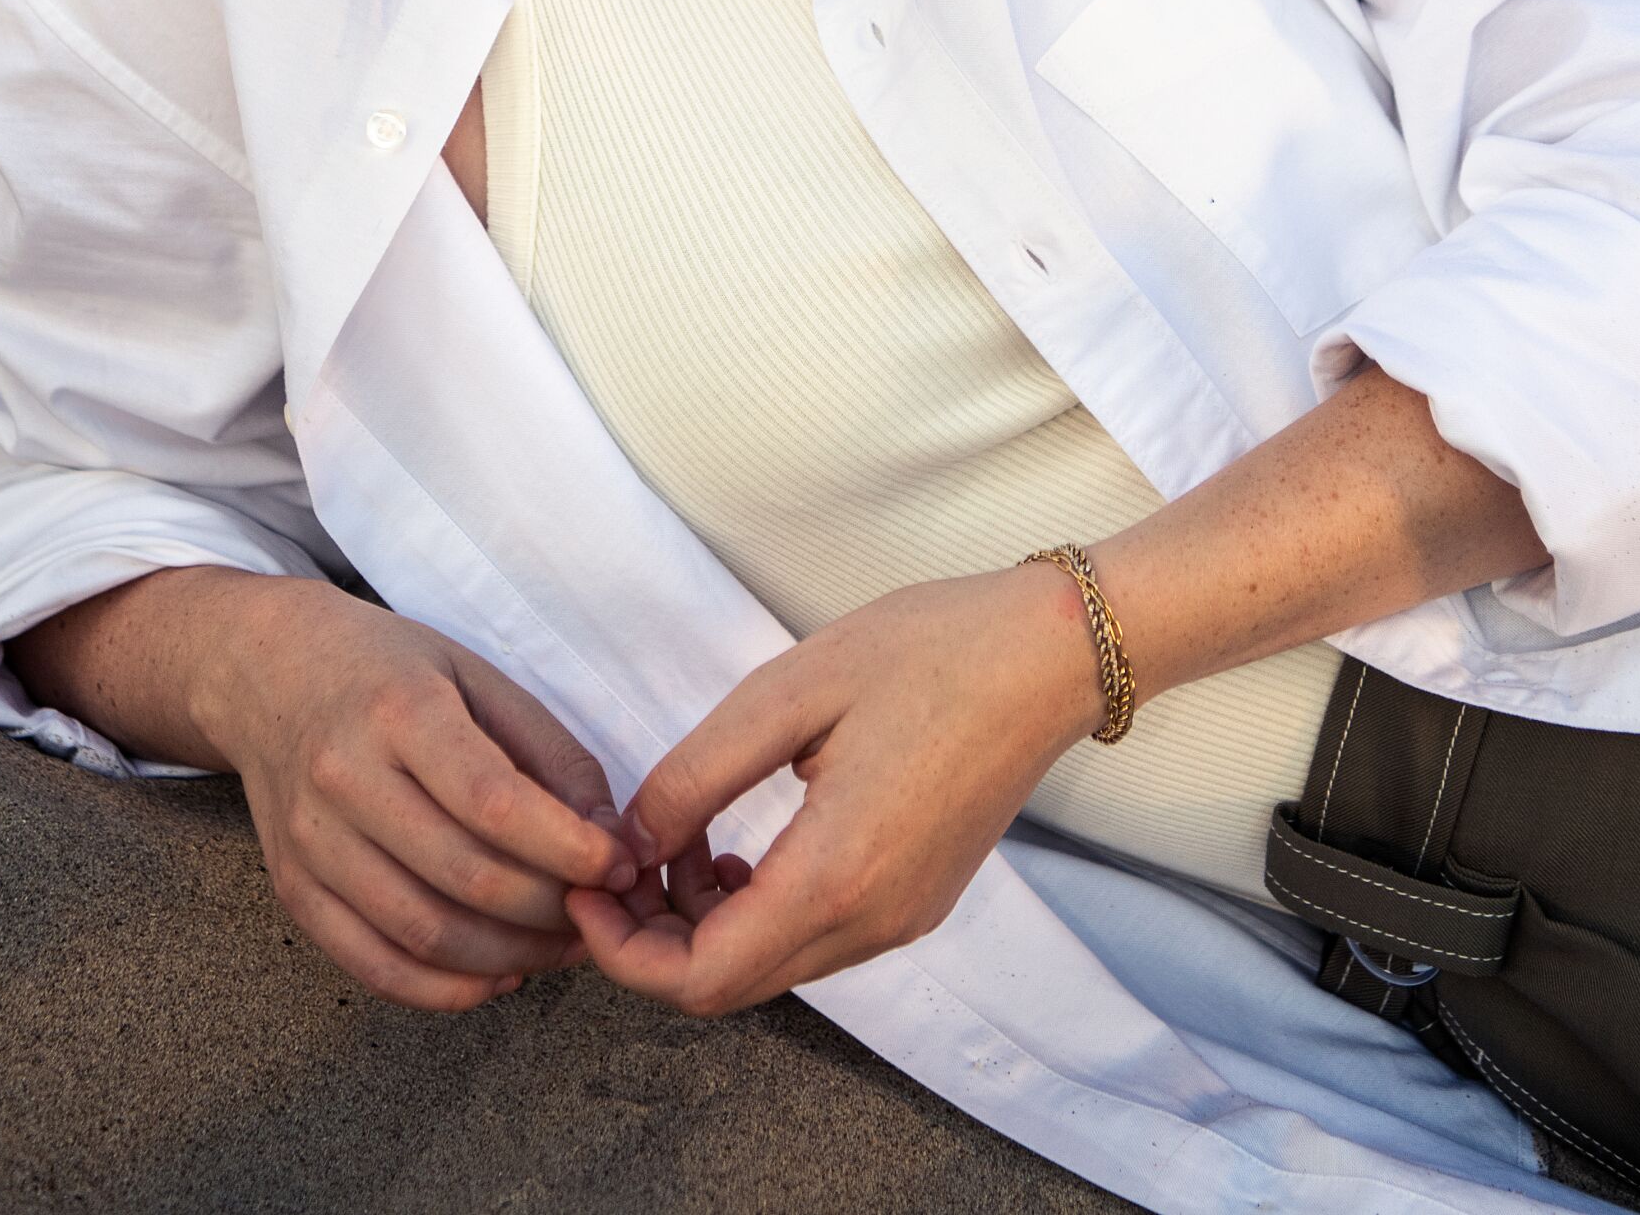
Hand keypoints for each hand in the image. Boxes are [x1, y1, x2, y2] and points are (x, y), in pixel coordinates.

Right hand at [203, 579, 669, 1010]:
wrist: (270, 676)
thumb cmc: (390, 671)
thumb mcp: (477, 676)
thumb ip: (547, 751)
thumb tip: (608, 836)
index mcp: (399, 712)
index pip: (491, 801)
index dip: (566, 846)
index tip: (621, 864)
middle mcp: (345, 781)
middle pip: (464, 876)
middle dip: (551, 909)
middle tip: (603, 913)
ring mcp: (312, 845)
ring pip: (424, 933)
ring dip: (510, 957)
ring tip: (562, 948)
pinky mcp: (293, 893)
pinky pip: (373, 965)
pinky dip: (444, 989)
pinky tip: (498, 974)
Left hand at [569, 565, 1102, 1016]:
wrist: (1052, 652)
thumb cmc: (929, 651)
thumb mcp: (791, 691)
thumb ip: (698, 775)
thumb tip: (625, 844)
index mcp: (838, 874)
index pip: (700, 979)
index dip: (622, 950)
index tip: (587, 883)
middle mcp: (872, 921)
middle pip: (728, 988)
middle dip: (652, 942)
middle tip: (618, 860)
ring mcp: (901, 919)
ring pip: (769, 970)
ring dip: (703, 928)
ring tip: (677, 841)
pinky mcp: (915, 902)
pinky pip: (812, 942)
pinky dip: (754, 916)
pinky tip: (737, 849)